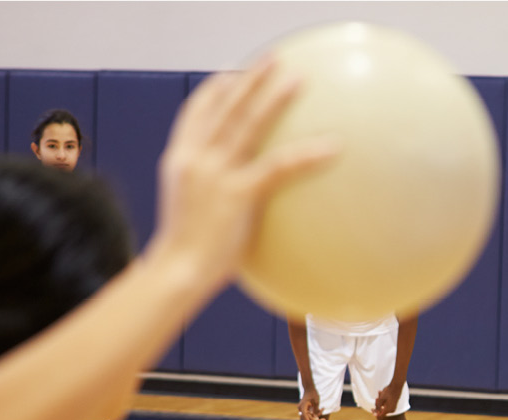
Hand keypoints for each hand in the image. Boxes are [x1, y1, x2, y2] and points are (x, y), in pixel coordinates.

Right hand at [149, 57, 337, 291]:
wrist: (176, 272)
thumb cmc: (185, 254)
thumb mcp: (190, 212)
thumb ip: (207, 194)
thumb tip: (232, 198)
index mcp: (180, 161)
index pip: (194, 114)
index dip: (214, 91)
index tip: (230, 75)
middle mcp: (195, 159)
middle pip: (224, 107)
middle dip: (249, 80)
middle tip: (271, 60)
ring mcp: (216, 174)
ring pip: (249, 124)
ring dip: (275, 98)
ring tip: (299, 80)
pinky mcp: (238, 193)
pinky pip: (278, 167)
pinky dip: (306, 154)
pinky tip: (332, 147)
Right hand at [298, 390, 325, 419]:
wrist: (309, 388)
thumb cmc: (313, 394)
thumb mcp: (316, 402)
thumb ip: (315, 410)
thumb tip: (316, 418)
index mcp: (303, 406)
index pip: (305, 416)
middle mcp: (301, 409)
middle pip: (307, 417)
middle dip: (315, 419)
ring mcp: (302, 409)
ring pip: (309, 415)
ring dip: (316, 415)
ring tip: (322, 409)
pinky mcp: (305, 409)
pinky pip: (310, 413)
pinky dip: (315, 413)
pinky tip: (321, 408)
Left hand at [372, 384, 400, 417]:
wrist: (396, 387)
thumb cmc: (388, 393)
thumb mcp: (380, 400)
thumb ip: (378, 408)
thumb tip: (374, 415)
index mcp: (388, 410)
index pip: (379, 415)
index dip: (375, 412)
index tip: (372, 409)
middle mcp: (391, 410)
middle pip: (381, 410)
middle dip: (378, 404)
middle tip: (376, 398)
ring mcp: (393, 408)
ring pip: (384, 406)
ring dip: (380, 401)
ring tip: (380, 393)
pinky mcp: (394, 405)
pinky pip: (387, 405)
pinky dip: (384, 400)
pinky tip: (382, 393)